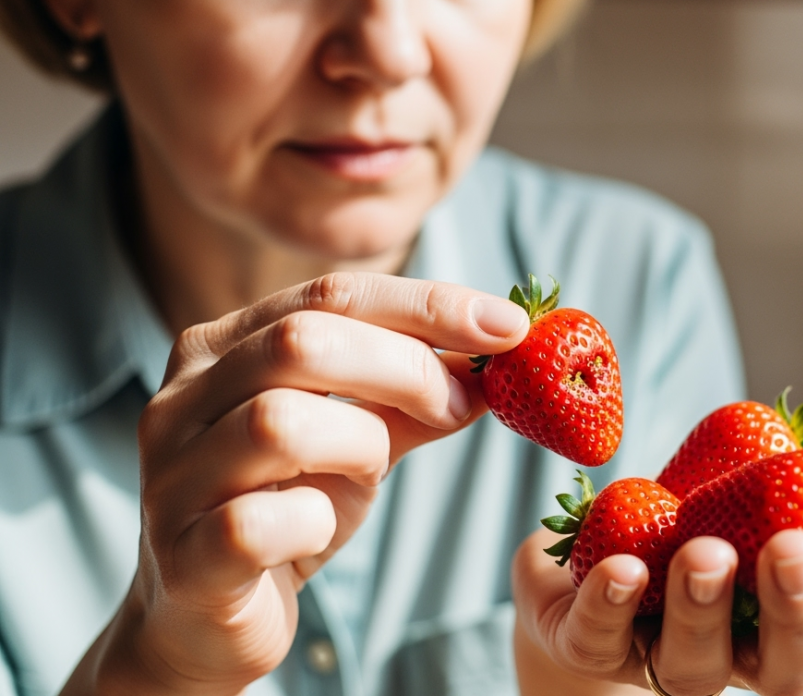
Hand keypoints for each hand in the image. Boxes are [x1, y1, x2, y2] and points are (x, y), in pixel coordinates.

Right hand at [64, 273, 527, 694]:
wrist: (209, 620)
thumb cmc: (286, 510)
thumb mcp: (360, 440)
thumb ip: (416, 396)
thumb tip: (496, 354)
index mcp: (220, 349)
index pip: (332, 295)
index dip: (428, 305)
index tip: (510, 326)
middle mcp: (180, 400)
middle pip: (302, 342)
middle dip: (406, 368)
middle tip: (461, 406)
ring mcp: (171, 478)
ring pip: (277, 422)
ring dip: (361, 442)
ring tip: (375, 469)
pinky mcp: (182, 558)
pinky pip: (257, 523)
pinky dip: (314, 521)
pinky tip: (320, 528)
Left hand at [513, 488, 802, 695]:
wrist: (609, 538)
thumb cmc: (725, 519)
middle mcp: (745, 659)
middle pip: (789, 674)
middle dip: (797, 614)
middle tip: (795, 547)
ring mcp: (667, 658)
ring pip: (695, 671)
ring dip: (704, 610)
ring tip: (708, 551)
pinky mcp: (594, 643)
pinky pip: (603, 640)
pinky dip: (614, 606)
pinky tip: (627, 565)